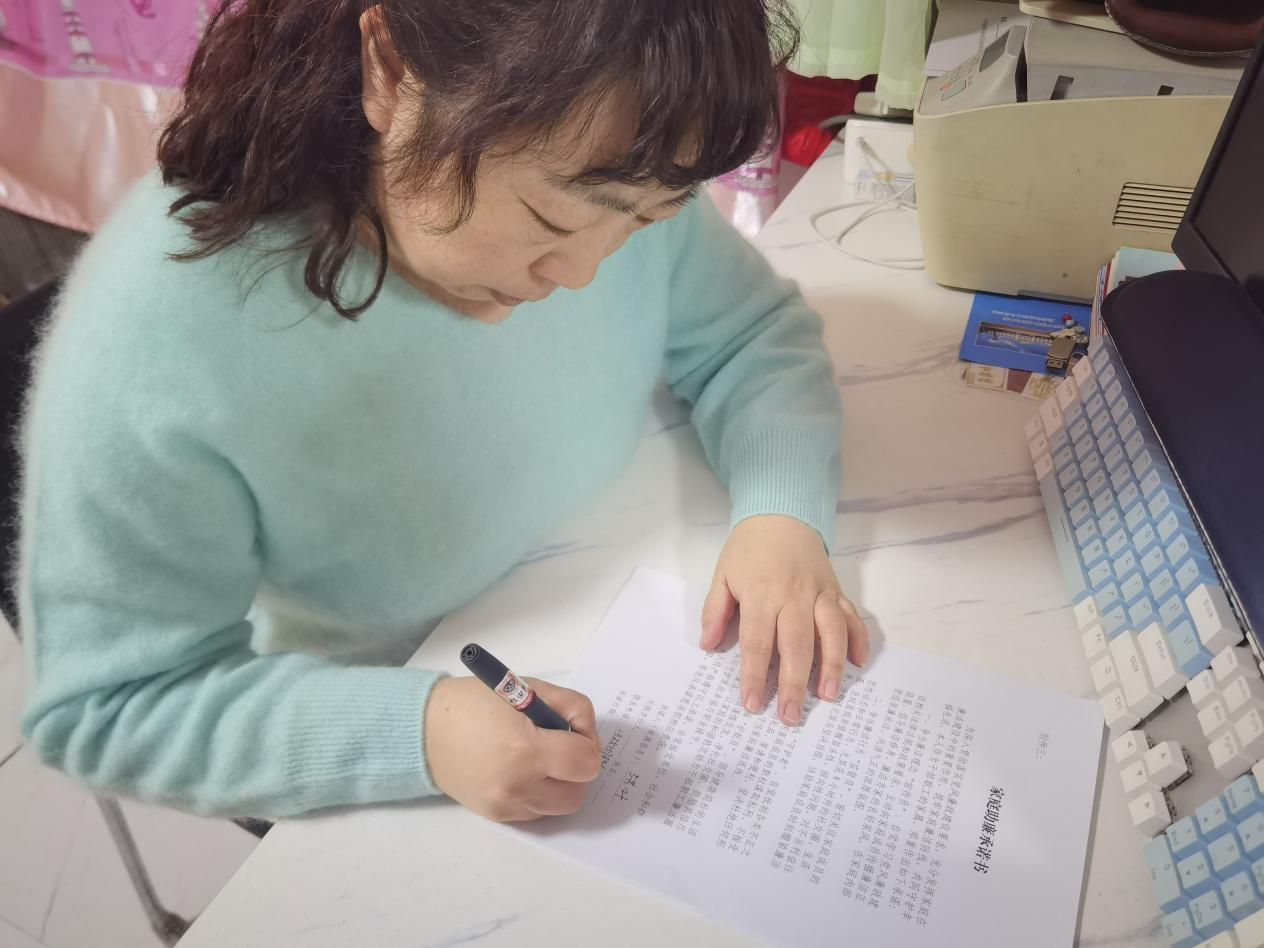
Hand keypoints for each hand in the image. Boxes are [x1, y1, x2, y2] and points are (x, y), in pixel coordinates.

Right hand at [424, 676, 601, 820]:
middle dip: (576, 769)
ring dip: (559, 784)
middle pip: (578, 793)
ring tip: (538, 759)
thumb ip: (571, 708)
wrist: (425, 730)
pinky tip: (520, 770)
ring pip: (559, 806)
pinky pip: (536, 812)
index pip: (586, 762)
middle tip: (559, 747)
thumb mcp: (529, 688)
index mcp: (524, 749)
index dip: (587, 743)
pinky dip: (538, 793)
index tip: (572, 732)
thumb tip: (589, 737)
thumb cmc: (476, 703)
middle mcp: (516, 785)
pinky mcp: (496, 816)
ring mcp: (505, 806)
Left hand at [701, 514, 869, 725]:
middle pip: (796, 644)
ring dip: (831, 666)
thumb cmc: (748, 548)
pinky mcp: (836, 590)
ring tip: (827, 696)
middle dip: (793, 682)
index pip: (758, 642)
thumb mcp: (722, 574)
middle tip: (790, 716)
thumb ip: (715, 610)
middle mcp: (793, 596)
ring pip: (830, 632)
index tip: (752, 703)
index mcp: (762, 595)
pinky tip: (859, 664)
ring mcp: (819, 593)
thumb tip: (708, 645)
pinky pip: (851, 617)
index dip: (754, 675)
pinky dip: (859, 639)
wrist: (781, 513)